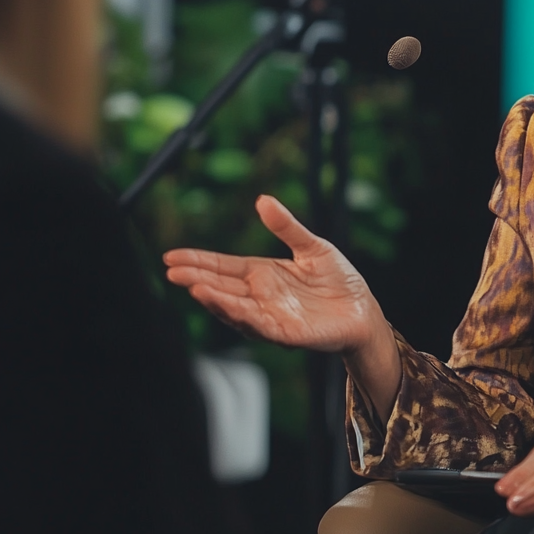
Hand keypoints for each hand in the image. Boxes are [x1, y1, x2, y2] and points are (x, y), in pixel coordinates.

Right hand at [164, 195, 379, 352]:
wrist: (363, 309)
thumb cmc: (338, 280)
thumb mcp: (312, 246)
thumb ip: (287, 227)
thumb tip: (263, 200)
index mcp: (263, 275)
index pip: (223, 267)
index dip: (198, 262)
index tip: (171, 257)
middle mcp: (260, 297)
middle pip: (221, 287)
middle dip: (196, 280)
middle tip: (172, 272)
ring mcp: (270, 316)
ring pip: (234, 308)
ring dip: (214, 299)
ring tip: (193, 287)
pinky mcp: (286, 333)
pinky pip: (259, 326)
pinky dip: (242, 317)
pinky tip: (227, 307)